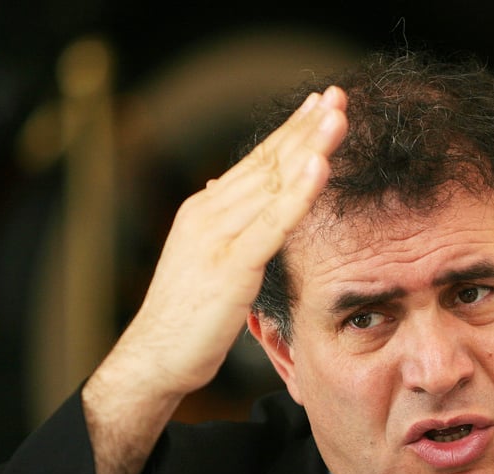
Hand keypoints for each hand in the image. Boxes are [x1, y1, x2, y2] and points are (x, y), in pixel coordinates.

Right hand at [121, 86, 347, 395]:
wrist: (155, 358)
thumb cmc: (186, 315)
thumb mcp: (204, 259)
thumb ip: (219, 223)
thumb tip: (218, 188)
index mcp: (206, 211)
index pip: (256, 162)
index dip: (290, 131)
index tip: (318, 105)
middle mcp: (209, 213)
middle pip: (268, 162)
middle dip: (305, 127)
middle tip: (337, 94)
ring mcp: (217, 236)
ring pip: (272, 183)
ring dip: (308, 147)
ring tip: (338, 116)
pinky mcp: (230, 265)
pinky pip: (272, 222)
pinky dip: (298, 193)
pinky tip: (320, 166)